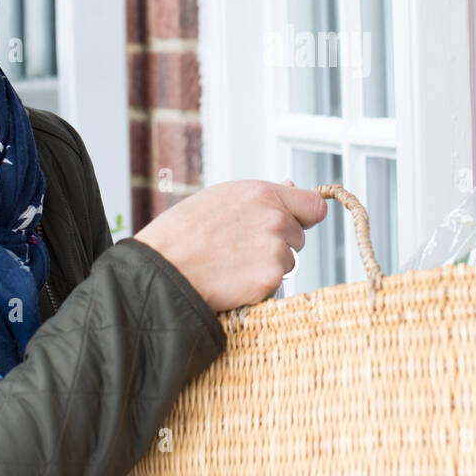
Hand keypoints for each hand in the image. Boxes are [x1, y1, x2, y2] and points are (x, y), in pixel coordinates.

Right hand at [134, 180, 327, 311]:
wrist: (161, 269)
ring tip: (231, 264)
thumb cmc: (182, 233)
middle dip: (279, 243)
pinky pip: (275, 285)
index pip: (314, 206)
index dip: (305, 217)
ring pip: (288, 262)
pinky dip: (259, 287)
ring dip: (268, 266)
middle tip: (240, 248)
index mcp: (263, 194)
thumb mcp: (220, 199)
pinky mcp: (269, 280)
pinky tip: (232, 281)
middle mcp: (275, 219)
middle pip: (299, 237)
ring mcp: (275, 251)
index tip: (297, 223)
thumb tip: (292, 188)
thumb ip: (261, 197)